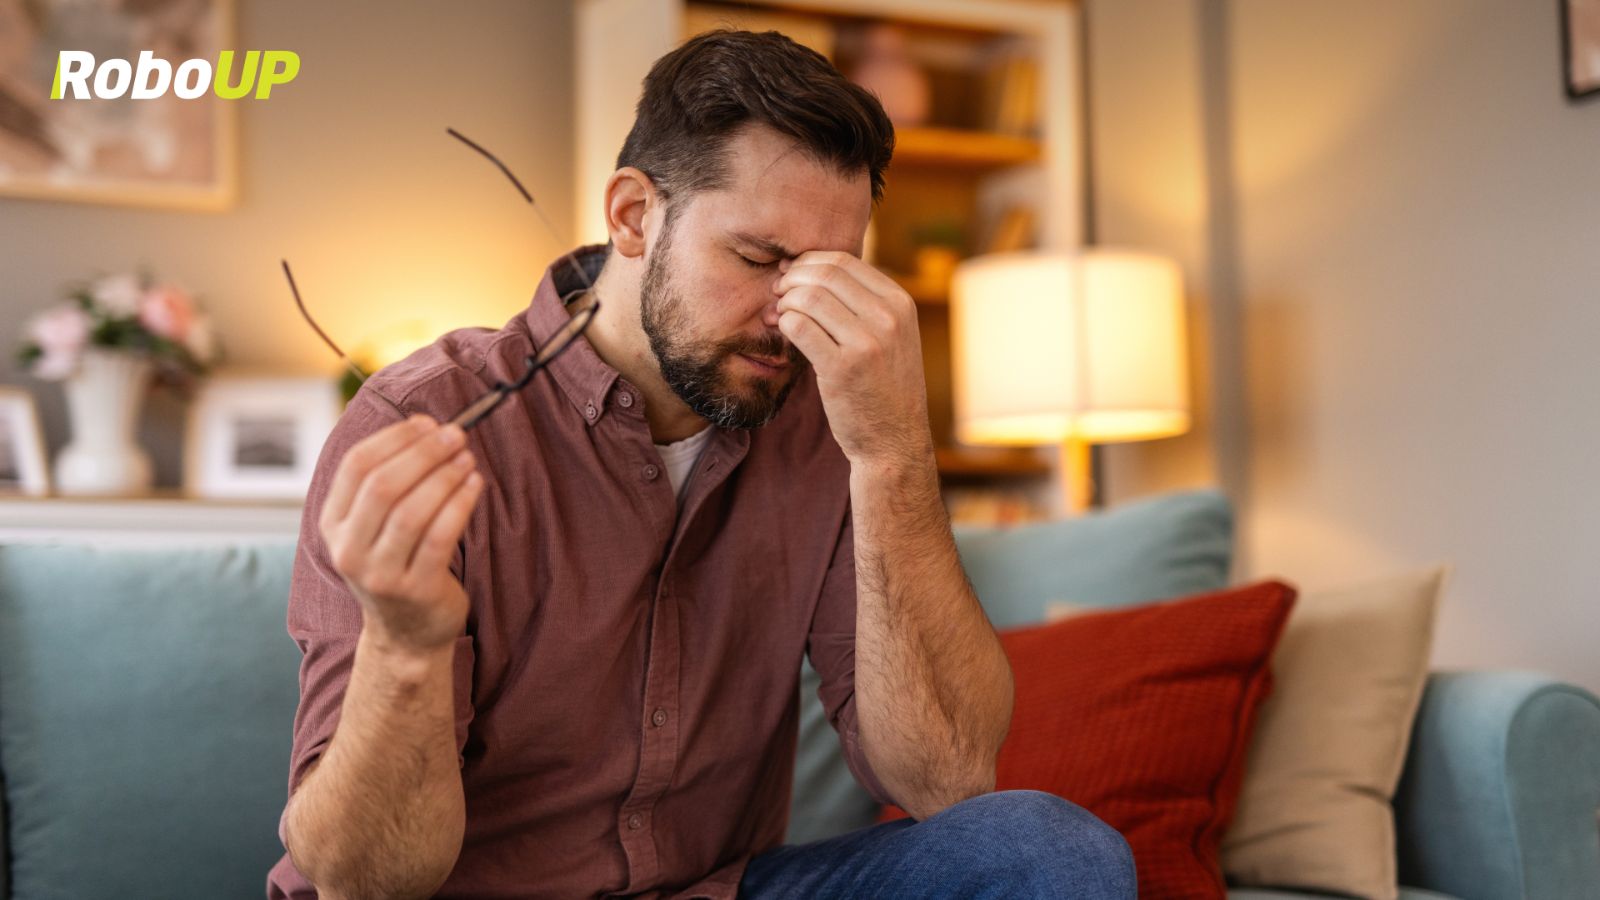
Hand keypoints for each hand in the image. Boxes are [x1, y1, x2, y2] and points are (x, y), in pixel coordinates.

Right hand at [320, 414, 484, 654]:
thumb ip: (388, 479)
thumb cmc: (397, 563)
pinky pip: (440, 535)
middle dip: (423, 453)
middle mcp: (349, 550)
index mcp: (332, 525)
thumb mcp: (374, 526)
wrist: (406, 633)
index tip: (427, 423)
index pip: (356, 466)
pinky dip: (460, 503)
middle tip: (456, 435)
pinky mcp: (415, 589)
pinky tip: (475, 484)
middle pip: (383, 485)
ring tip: (467, 458)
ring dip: (444, 476)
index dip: (394, 438)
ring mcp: (380, 574)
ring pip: (412, 511)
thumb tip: (424, 425)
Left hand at [775, 251, 934, 467]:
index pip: (844, 261)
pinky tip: (783, 333)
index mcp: (900, 303)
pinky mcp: (842, 368)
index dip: (808, 262)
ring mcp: (867, 343)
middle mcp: (888, 318)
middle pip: (824, 274)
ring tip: (778, 316)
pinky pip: (798, 326)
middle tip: (777, 293)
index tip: (791, 275)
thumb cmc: (883, 386)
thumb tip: (810, 268)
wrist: (894, 441)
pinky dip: (784, 324)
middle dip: (792, 278)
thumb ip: (863, 303)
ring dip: (784, 302)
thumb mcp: (892, 336)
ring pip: (808, 297)